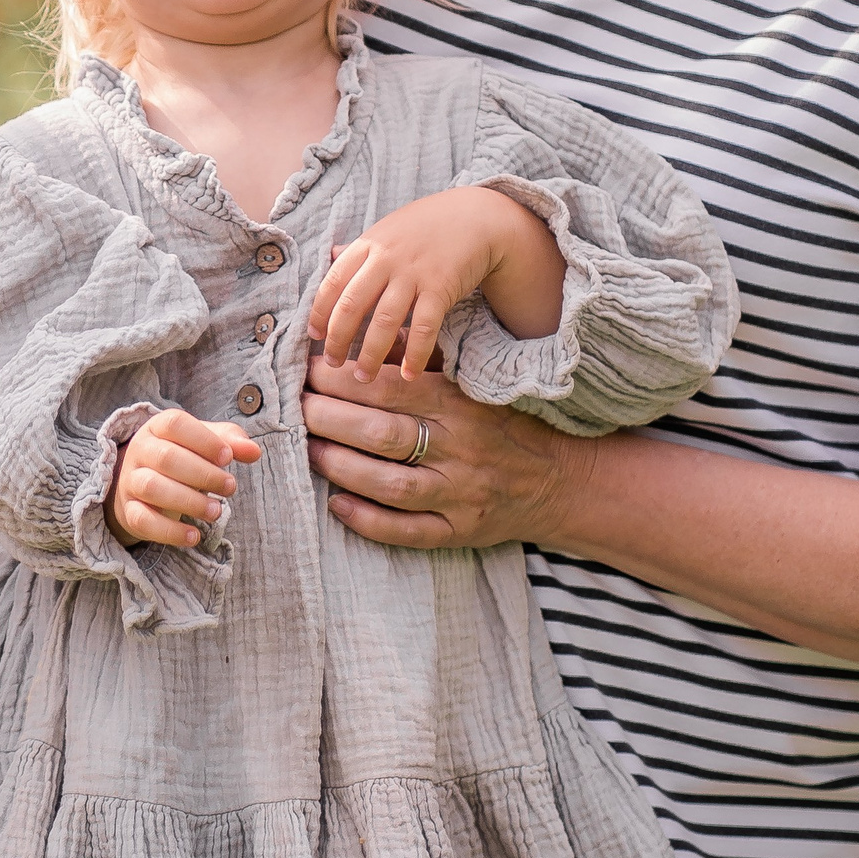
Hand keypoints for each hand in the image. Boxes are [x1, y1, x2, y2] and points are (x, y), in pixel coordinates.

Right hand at [110, 408, 262, 548]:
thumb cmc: (181, 458)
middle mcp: (139, 450)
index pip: (175, 424)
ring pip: (152, 488)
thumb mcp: (203, 443)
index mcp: (157, 427)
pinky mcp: (129, 511)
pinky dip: (170, 532)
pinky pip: (144, 520)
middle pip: (166, 458)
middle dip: (203, 474)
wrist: (141, 485)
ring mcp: (130, 481)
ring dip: (189, 502)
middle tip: (230, 487)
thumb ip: (229, 441)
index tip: (228, 458)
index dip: (204, 440)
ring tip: (217, 512)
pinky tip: (194, 536)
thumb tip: (254, 451)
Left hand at [300, 352, 590, 551]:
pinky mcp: (461, 530)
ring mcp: (461, 493)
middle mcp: (461, 447)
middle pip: (383, 433)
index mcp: (459, 403)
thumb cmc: (502, 423)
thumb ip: (421, 360)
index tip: (308, 370)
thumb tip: (367, 326)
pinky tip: (336, 505)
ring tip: (308, 452)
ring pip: (391, 483)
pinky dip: (369, 521)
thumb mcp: (470, 384)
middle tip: (295, 409)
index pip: (390, 388)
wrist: (563, 481)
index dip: (342, 379)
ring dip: (341, 468)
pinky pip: (409, 531)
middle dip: (329, 419)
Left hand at [308, 187, 557, 380]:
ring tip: (363, 378)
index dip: (319, 312)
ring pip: (385, 321)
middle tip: (332, 364)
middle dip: (338, 339)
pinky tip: (407, 375)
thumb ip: (360, 248)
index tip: (313, 336)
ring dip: (371, 354)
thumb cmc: (426, 227)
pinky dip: (415, 354)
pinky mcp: (441, 287)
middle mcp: (386, 258)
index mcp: (368, 244)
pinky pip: (424, 327)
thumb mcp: (387, 229)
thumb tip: (329, 257)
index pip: (332, 282)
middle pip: (352, 305)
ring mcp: (413, 273)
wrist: (476, 216)